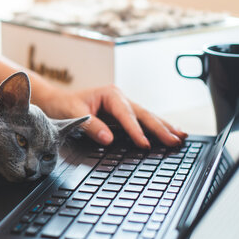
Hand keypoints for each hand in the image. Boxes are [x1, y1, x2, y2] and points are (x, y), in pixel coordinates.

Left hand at [39, 85, 187, 147]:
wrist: (56, 100)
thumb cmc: (64, 105)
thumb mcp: (73, 114)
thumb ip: (91, 125)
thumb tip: (109, 139)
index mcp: (110, 94)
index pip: (126, 115)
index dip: (136, 130)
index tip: (144, 144)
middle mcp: (120, 98)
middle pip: (143, 114)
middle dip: (160, 128)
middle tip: (175, 141)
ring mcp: (123, 105)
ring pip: (147, 117)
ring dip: (164, 127)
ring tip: (181, 136)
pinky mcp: (122, 115)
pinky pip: (141, 121)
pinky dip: (156, 127)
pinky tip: (169, 132)